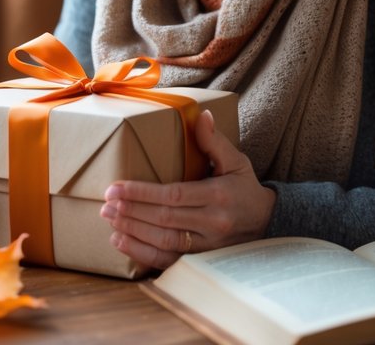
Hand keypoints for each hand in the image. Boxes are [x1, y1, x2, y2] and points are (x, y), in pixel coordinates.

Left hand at [100, 109, 275, 269]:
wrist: (268, 223)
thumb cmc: (245, 188)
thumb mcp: (236, 161)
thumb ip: (214, 141)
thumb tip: (201, 115)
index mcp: (218, 196)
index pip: (173, 195)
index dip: (142, 193)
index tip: (117, 187)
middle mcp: (213, 223)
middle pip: (164, 219)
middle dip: (131, 211)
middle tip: (106, 203)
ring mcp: (208, 245)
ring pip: (165, 241)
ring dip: (133, 231)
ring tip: (109, 219)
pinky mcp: (201, 259)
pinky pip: (169, 260)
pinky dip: (143, 253)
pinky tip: (121, 241)